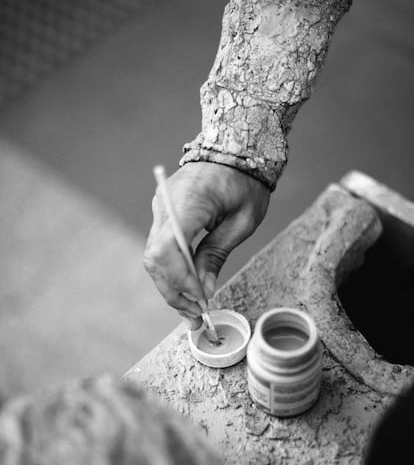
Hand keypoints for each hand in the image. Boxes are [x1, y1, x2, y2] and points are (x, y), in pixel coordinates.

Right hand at [144, 162, 269, 328]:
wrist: (234, 146)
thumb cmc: (245, 181)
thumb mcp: (241, 221)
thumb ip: (217, 255)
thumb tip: (204, 290)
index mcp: (187, 203)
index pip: (168, 250)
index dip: (181, 281)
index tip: (201, 301)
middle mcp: (165, 206)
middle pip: (155, 259)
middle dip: (174, 292)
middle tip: (196, 317)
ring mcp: (160, 209)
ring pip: (154, 258)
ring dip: (171, 286)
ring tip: (193, 310)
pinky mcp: (163, 214)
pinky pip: (160, 249)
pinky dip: (171, 271)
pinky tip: (188, 289)